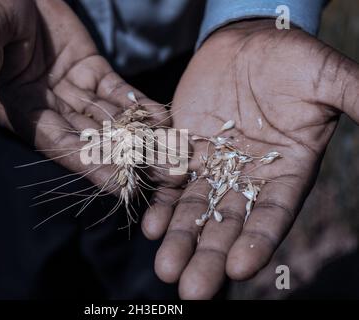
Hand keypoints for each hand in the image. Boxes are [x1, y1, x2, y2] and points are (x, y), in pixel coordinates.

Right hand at [0, 0, 167, 186]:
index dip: (87, 164)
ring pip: (112, 121)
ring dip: (143, 138)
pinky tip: (164, 118)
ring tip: (174, 153)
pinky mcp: (92, 73)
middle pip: (93, 141)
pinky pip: (119, 93)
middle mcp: (50, 109)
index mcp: (20, 110)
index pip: (57, 144)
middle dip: (129, 160)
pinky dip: (140, 105)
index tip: (119, 184)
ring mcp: (74, 93)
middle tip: (163, 177)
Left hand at [141, 19, 358, 298]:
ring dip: (180, 240)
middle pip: (228, 225)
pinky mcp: (184, 150)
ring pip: (195, 211)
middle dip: (210, 257)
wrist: (247, 43)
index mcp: (286, 172)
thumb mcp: (327, 79)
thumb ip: (355, 101)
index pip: (272, 215)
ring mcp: (213, 167)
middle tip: (191, 290)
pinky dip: (162, 203)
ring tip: (165, 267)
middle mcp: (247, 178)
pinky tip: (151, 225)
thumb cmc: (292, 60)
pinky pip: (172, 182)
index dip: (257, 241)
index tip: (240, 268)